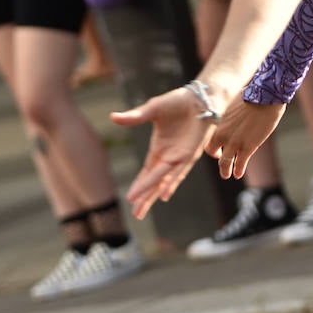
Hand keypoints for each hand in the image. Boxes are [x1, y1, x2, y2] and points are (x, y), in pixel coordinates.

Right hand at [111, 87, 219, 217]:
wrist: (200, 97)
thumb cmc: (177, 102)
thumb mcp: (153, 109)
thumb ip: (135, 117)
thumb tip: (112, 117)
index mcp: (159, 149)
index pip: (147, 172)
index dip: (139, 185)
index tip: (130, 198)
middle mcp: (170, 157)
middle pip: (154, 182)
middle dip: (145, 197)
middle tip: (135, 215)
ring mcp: (181, 156)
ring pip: (165, 180)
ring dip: (154, 194)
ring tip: (143, 210)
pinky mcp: (192, 152)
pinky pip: (179, 170)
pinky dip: (171, 182)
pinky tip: (164, 194)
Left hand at [205, 100, 286, 179]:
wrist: (265, 98)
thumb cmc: (253, 97)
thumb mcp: (234, 105)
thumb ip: (230, 116)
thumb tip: (233, 116)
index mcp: (219, 122)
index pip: (210, 139)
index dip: (213, 147)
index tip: (219, 150)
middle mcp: (223, 134)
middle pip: (213, 152)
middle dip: (217, 158)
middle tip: (222, 161)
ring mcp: (234, 143)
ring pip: (224, 162)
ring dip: (225, 170)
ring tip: (227, 175)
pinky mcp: (247, 148)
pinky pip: (240, 164)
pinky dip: (238, 170)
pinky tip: (238, 174)